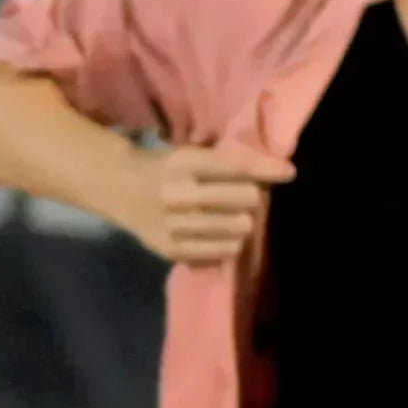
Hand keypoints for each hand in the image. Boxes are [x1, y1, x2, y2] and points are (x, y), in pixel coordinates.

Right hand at [115, 137, 294, 267]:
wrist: (117, 188)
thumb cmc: (163, 167)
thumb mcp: (187, 154)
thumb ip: (223, 165)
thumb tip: (272, 174)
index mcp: (184, 163)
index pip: (236, 167)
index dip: (267, 170)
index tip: (289, 174)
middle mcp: (179, 194)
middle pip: (242, 200)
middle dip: (252, 198)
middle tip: (247, 199)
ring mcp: (174, 225)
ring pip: (235, 230)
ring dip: (243, 224)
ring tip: (236, 220)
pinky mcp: (170, 249)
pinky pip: (218, 253)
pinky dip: (228, 245)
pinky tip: (224, 238)